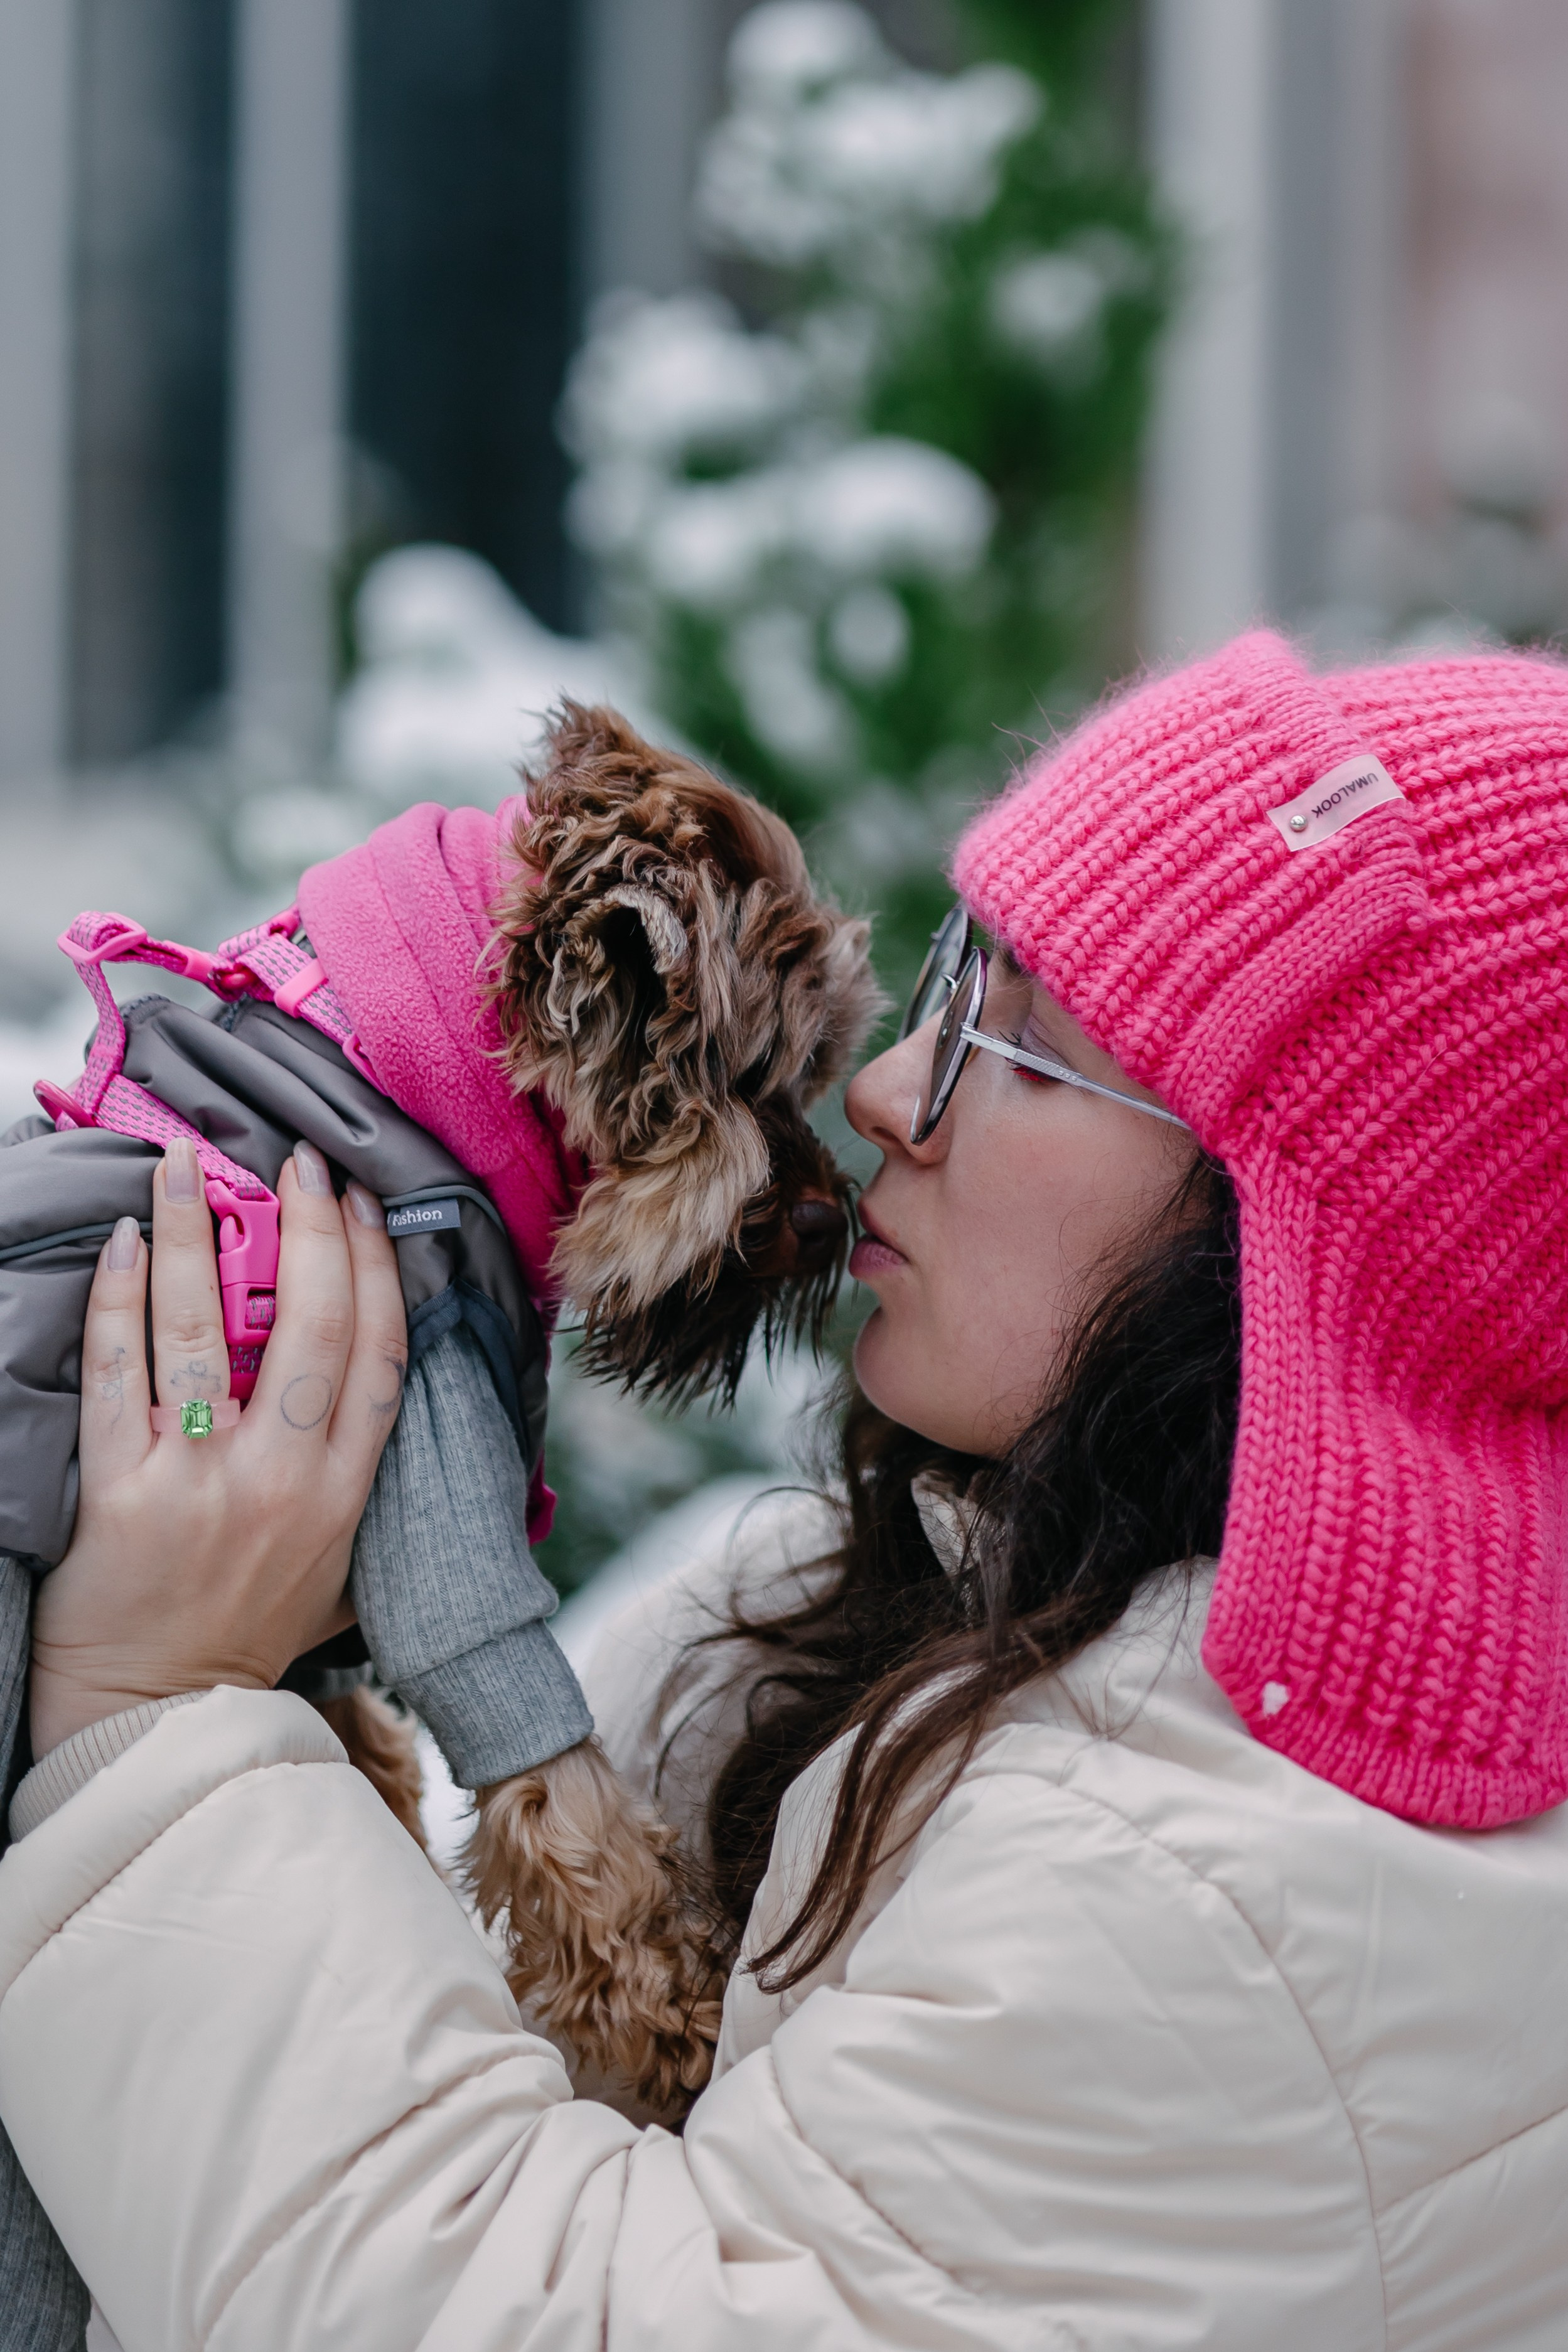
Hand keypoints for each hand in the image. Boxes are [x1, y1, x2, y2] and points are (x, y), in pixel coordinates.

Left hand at [30, 1137, 408, 1756]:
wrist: (157, 1716)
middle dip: (310, 1229)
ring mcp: (200, 1482)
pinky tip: (121, 1244)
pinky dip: (118, 1299)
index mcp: (343, 1495)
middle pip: (313, 1326)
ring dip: (195, 1233)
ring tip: (186, 1166)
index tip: (363, 1208)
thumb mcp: (339, 1569)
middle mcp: (283, 1480)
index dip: (376, 1270)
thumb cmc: (245, 1635)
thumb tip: (384, 1390)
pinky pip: (117, 1372)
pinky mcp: (121, 1492)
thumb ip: (361, 1484)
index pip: (379, 1356)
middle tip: (299, 1162)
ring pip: (203, 1329)